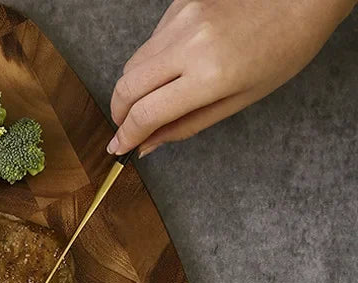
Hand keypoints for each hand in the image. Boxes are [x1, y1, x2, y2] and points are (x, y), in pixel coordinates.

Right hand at [108, 0, 356, 155]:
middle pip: (127, 86)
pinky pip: (151, 40)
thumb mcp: (240, 99)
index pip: (145, 113)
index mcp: (209, 75)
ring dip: (133, 89)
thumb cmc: (284, 47)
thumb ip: (188, 124)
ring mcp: (182, 17)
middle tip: (125, 129)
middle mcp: (189, 43)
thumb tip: (149, 144)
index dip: (126, 135)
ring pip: (134, 63)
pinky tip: (171, 68)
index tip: (118, 148)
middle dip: (119, 114)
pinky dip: (152, 62)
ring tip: (148, 102)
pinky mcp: (180, 1)